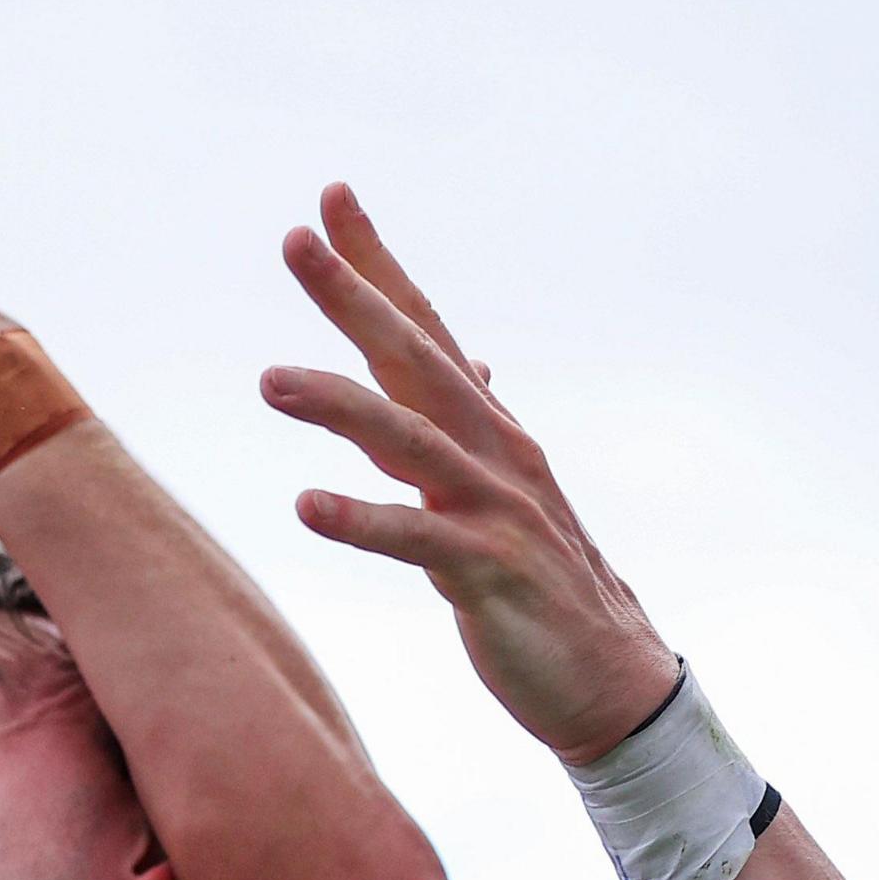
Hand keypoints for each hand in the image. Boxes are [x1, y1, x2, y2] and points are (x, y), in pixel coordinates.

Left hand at [261, 184, 680, 763]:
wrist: (609, 680)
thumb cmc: (538, 584)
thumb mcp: (494, 490)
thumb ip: (465, 424)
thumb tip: (471, 359)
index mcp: (484, 427)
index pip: (423, 328)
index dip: (377, 265)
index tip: (328, 199)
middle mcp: (493, 450)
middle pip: (416, 358)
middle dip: (355, 297)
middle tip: (294, 242)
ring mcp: (496, 508)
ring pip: (411, 440)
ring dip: (340, 405)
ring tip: (269, 379)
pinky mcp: (491, 573)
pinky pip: (419, 541)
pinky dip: (363, 521)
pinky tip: (305, 508)